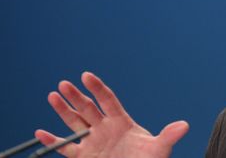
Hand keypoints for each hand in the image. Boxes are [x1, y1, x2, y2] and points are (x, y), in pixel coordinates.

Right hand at [35, 72, 188, 157]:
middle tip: (64, 83)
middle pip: (88, 108)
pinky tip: (41, 131)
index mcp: (122, 121)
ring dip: (63, 110)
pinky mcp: (85, 157)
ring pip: (75, 122)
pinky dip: (53, 140)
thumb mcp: (159, 149)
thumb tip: (184, 126)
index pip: (107, 100)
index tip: (86, 76)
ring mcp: (94, 141)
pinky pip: (66, 147)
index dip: (97, 88)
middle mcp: (105, 128)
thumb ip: (168, 136)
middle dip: (76, 96)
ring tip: (53, 95)